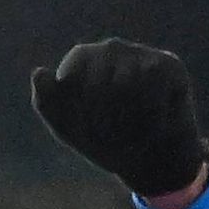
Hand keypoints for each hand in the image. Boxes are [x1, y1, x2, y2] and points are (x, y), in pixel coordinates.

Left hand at [32, 37, 208, 206]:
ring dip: (128, 121)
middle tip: (114, 135)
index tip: (86, 128)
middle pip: (98, 86)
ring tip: (133, 130)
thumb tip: (39, 72)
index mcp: (81, 59)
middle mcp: (110, 49)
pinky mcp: (169, 65)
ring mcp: (141, 53)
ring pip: (128, 87)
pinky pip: (155, 92)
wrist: (151, 160)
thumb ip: (46, 101)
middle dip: (104, 121)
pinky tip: (157, 123)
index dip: (79, 114)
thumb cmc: (105, 140)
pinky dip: (153, 117)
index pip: (70, 80)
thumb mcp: (67, 128)